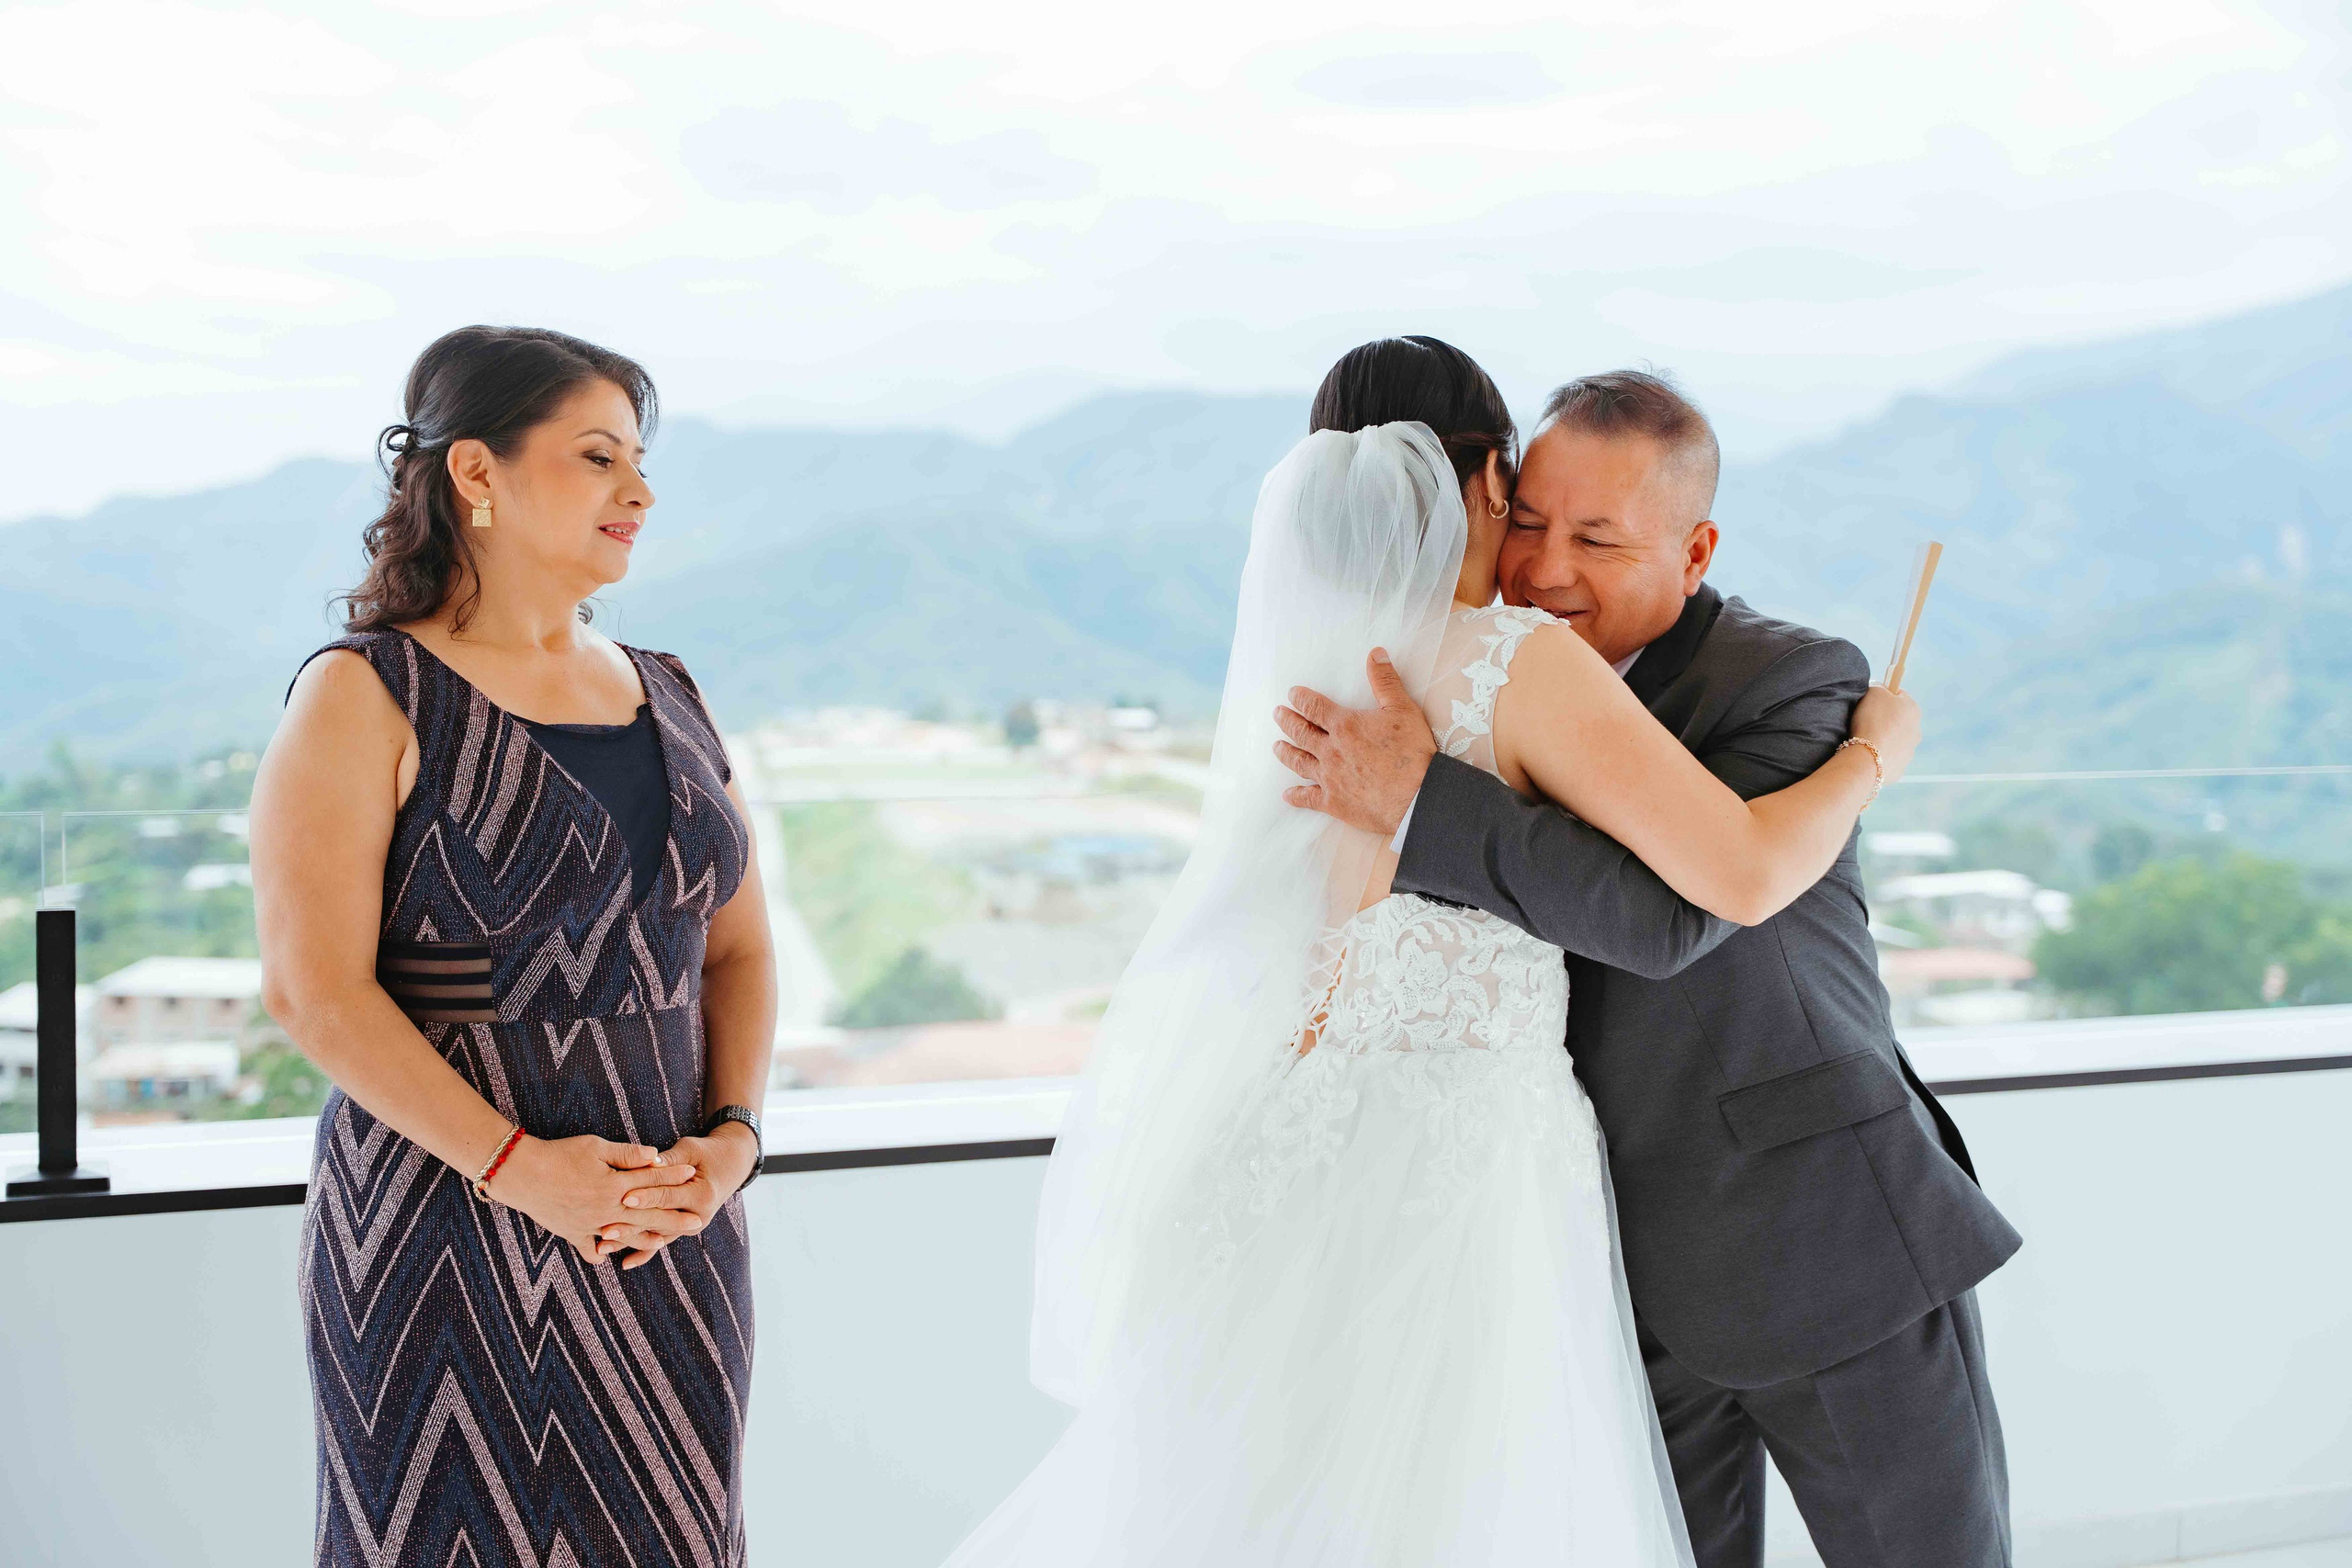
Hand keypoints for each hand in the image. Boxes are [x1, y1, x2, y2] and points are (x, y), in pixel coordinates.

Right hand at [483, 1134, 699, 1264]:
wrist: (522, 1174)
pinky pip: (591, 1249)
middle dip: (674, 1218)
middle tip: (697, 1221)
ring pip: (625, 1236)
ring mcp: (590, 1225)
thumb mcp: (595, 1147)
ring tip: (664, 1242)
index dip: (672, 1175)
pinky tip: (612, 1255)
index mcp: (614, 1186)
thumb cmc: (559, 1154)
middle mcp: (606, 1210)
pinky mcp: (573, 1233)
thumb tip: (656, 1154)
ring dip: (646, 1240)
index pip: (651, 1180)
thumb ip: (627, 1154)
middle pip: (647, 1215)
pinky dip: (602, 1252)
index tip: (692, 1173)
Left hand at [596, 1125, 759, 1271]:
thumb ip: (669, 1160)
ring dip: (628, 1241)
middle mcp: (698, 1216)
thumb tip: (649, 1161)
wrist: (729, 1166)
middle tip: (604, 1231)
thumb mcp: (691, 1150)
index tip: (624, 1198)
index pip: (668, 1196)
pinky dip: (643, 1252)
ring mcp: (691, 1226)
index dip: (646, 1197)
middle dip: (629, 1226)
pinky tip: (625, 1263)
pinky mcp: (683, 1229)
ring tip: (603, 1246)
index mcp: (702, 1194)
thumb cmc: (707, 1153)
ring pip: (655, 1234)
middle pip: (657, 1221)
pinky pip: (661, 1241)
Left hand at [1271, 650, 1435, 836]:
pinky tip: (1287, 794)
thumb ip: (1385, 680)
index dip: (1301, 699)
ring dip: (1286, 753)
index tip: (1292, 694)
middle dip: (1287, 721)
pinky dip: (1296, 796)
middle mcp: (1331, 751)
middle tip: (1277, 714)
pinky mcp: (1334, 802)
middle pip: (1301, 733)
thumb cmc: (1413, 752)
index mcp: (1345, 726)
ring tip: (1276, 747)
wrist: (1419, 796)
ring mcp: (1330, 778)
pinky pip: (1308, 798)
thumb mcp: (1403, 709)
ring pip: (1300, 762)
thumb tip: (1375, 653)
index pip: (1314, 707)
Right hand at [1851, 684, 1921, 784]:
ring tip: (1864, 738)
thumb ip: (1878, 686)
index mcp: (1913, 709)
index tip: (1870, 700)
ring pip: (1895, 739)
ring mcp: (1909, 751)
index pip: (1899, 694)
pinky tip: (1867, 753)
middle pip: (1898, 718)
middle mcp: (1916, 730)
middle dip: (1884, 718)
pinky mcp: (1899, 768)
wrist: (1868, 758)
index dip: (1883, 694)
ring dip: (1883, 737)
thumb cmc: (1872, 720)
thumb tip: (1879, 688)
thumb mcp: (1873, 691)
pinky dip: (1879, 754)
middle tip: (1864, 720)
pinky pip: (1887, 756)